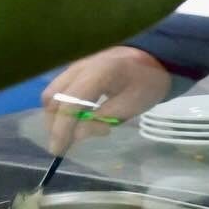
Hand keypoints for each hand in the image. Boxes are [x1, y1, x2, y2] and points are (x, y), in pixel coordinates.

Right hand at [41, 46, 170, 154]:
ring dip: (57, 115)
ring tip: (78, 129)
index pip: (69, 103)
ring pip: (53, 93)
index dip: (61, 129)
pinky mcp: (77, 68)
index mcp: (98, 72)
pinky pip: (61, 89)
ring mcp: (77, 65)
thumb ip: (100, 120)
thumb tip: (74, 135)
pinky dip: (63, 106)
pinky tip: (79, 117)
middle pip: (53, 98)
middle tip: (70, 142)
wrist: (155, 57)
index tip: (59, 151)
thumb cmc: (146, 83)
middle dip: (56, 124)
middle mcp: (81, 65)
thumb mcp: (129, 106)